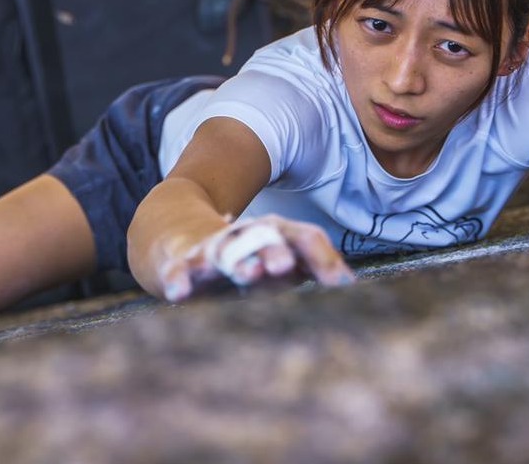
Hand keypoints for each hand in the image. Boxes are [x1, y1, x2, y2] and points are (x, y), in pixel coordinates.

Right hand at [154, 215, 355, 301]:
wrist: (181, 239)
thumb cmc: (245, 258)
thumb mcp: (281, 260)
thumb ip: (315, 266)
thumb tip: (349, 283)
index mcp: (276, 235)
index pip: (304, 238)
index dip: (322, 260)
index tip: (342, 286)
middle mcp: (246, 238)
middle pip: (264, 240)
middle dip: (275, 251)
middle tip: (286, 265)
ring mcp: (213, 251)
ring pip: (226, 254)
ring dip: (239, 263)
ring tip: (250, 273)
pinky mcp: (183, 264)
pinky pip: (179, 271)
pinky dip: (179, 279)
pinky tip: (180, 293)